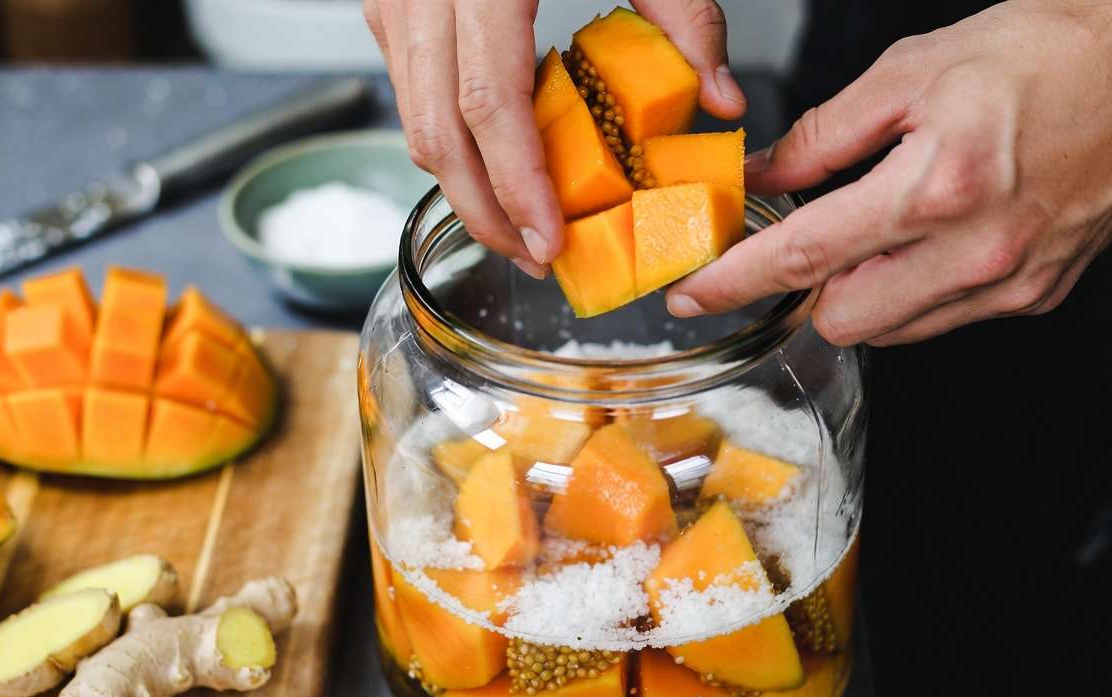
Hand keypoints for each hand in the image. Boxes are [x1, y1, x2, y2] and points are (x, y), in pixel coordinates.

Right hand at [364, 0, 747, 277]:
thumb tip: (720, 99)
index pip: (486, 102)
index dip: (516, 184)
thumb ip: (683, 16)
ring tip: (520, 224)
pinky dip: (450, 139)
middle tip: (536, 256)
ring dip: (462, 185)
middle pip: (433, 130)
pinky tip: (498, 160)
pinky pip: (410, 90)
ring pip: (411, 118)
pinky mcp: (392, 2)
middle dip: (483, 211)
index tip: (552, 239)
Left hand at [667, 0, 1111, 344]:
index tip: (691, 296)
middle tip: (812, 239)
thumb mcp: (911, 71)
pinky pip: (940, 319)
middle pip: (840, 317)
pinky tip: (928, 240)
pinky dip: (912, 291)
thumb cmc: (1044, 55)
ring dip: (861, 291)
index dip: (735, 282)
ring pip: (889, 328)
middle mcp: (976, 249)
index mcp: (937, 185)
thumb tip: (763, 176)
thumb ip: (823, 136)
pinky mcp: (1034, 296)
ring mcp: (1009, 282)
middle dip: (808, 288)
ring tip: (884, 227)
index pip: (805, 255)